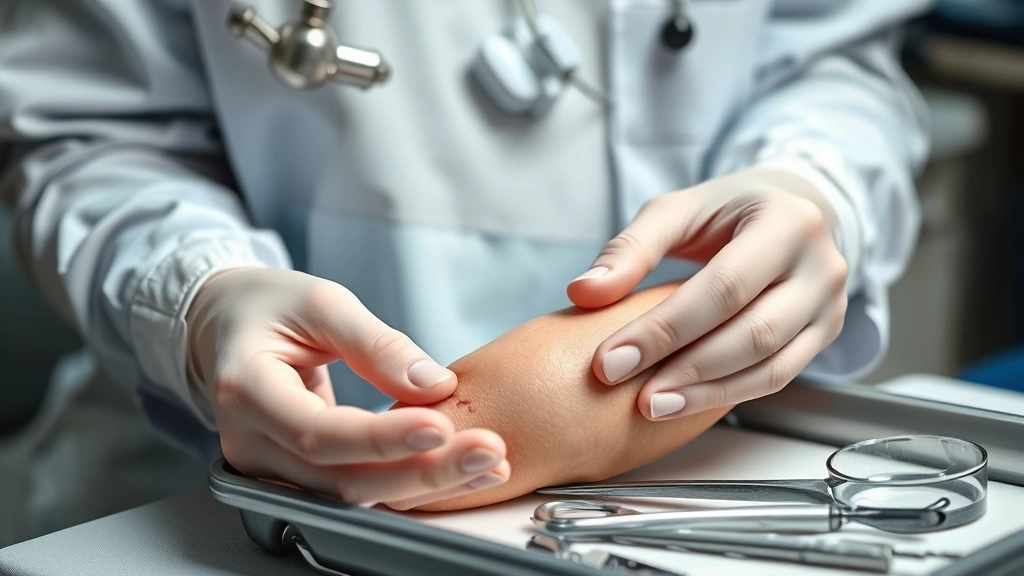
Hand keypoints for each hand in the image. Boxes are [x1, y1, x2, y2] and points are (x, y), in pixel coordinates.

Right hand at [187, 268, 508, 508]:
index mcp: (244, 389)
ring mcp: (270, 467)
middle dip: (422, 471)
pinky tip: (459, 469)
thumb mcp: (320, 302)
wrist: (226, 326)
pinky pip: (357, 489)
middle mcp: (251, 443)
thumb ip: (374, 343)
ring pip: (354, 496)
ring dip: (427, 484)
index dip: (381, 438)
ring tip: (489, 464)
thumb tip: (434, 384)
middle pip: (342, 480)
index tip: (441, 426)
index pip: (317, 432)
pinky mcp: (296, 476)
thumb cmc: (266, 306)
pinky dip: (410, 481)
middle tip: (489, 451)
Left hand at [567, 166, 848, 420]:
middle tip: (628, 389)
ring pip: (771, 365)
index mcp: (788, 222)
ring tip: (651, 406)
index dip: (665, 329)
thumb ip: (630, 250)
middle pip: (752, 331)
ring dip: (707, 392)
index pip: (723, 287)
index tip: (610, 360)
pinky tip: (685, 402)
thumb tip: (583, 293)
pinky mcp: (825, 336)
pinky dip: (729, 394)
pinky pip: (779, 376)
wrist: (790, 212)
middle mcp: (823, 266)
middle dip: (685, 367)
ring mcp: (831, 305)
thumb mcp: (677, 211)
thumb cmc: (727, 212)